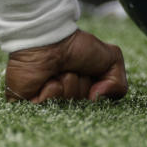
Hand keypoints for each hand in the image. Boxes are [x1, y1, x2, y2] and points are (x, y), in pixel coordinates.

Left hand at [4, 30, 127, 102]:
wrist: (51, 39)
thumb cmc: (78, 46)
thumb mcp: (112, 59)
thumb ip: (119, 85)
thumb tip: (98, 99)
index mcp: (83, 91)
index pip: (97, 105)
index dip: (98, 90)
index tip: (93, 73)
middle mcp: (66, 98)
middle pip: (82, 107)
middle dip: (83, 86)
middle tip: (75, 69)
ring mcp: (46, 102)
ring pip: (64, 107)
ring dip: (67, 84)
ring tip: (59, 70)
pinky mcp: (27, 104)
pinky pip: (46, 107)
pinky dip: (52, 89)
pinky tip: (48, 77)